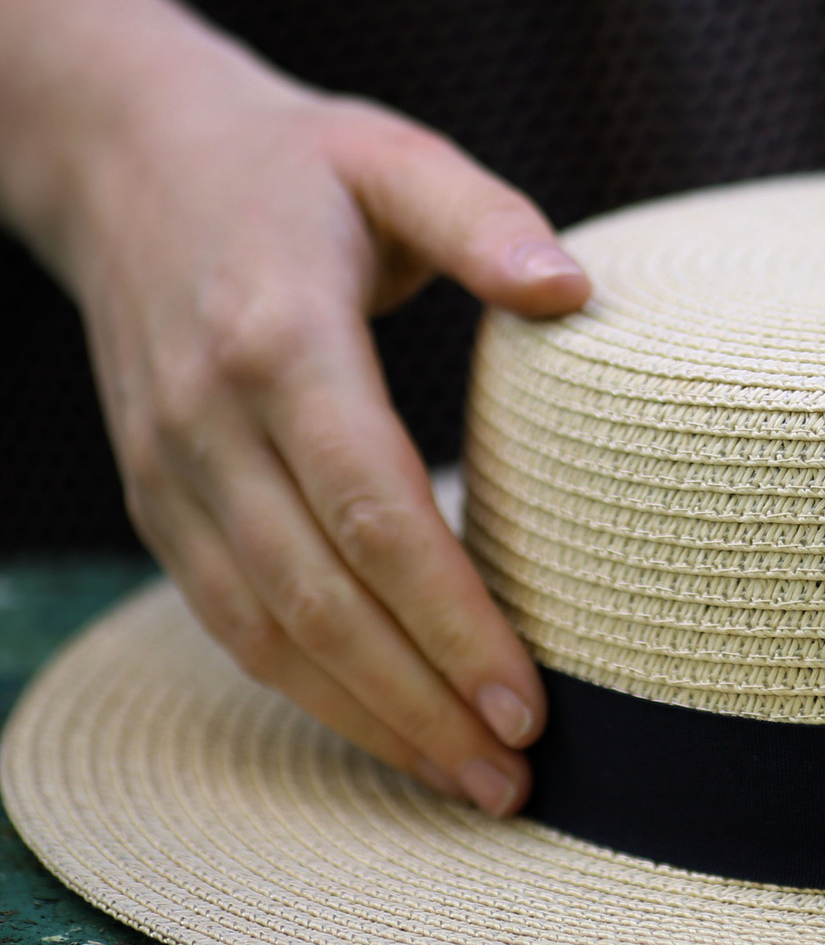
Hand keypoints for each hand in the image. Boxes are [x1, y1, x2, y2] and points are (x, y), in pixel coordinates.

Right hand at [56, 50, 588, 813]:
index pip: (369, 506)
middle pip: (320, 598)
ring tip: (470, 785)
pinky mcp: (163, 500)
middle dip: (419, 702)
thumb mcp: (396, 160)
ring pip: (265, 630)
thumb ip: (485, 220)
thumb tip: (574, 290)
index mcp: (280, 339)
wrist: (130, 159)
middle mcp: (211, 420)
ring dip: (367, 720)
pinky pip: (231, 619)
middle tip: (517, 778)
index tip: (527, 695)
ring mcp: (173, 471)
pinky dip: (309, 689)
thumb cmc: (297, 166)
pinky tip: (388, 732)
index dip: (447, 614)